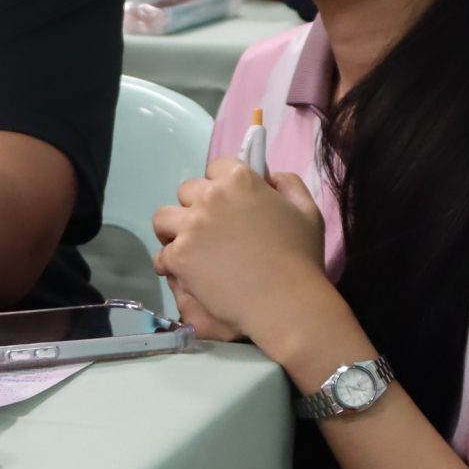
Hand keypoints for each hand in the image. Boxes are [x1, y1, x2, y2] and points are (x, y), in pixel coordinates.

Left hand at [151, 157, 330, 345]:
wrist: (286, 302)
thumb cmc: (301, 258)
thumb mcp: (307, 211)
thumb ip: (287, 184)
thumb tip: (267, 175)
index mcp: (240, 180)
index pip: (216, 166)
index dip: (222, 184)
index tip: (230, 204)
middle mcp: (210, 197)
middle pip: (187, 190)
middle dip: (196, 206)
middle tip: (211, 230)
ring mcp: (191, 227)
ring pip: (163, 218)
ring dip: (173, 230)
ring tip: (188, 247)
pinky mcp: (179, 256)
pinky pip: (162, 255)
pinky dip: (170, 264)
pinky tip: (185, 273)